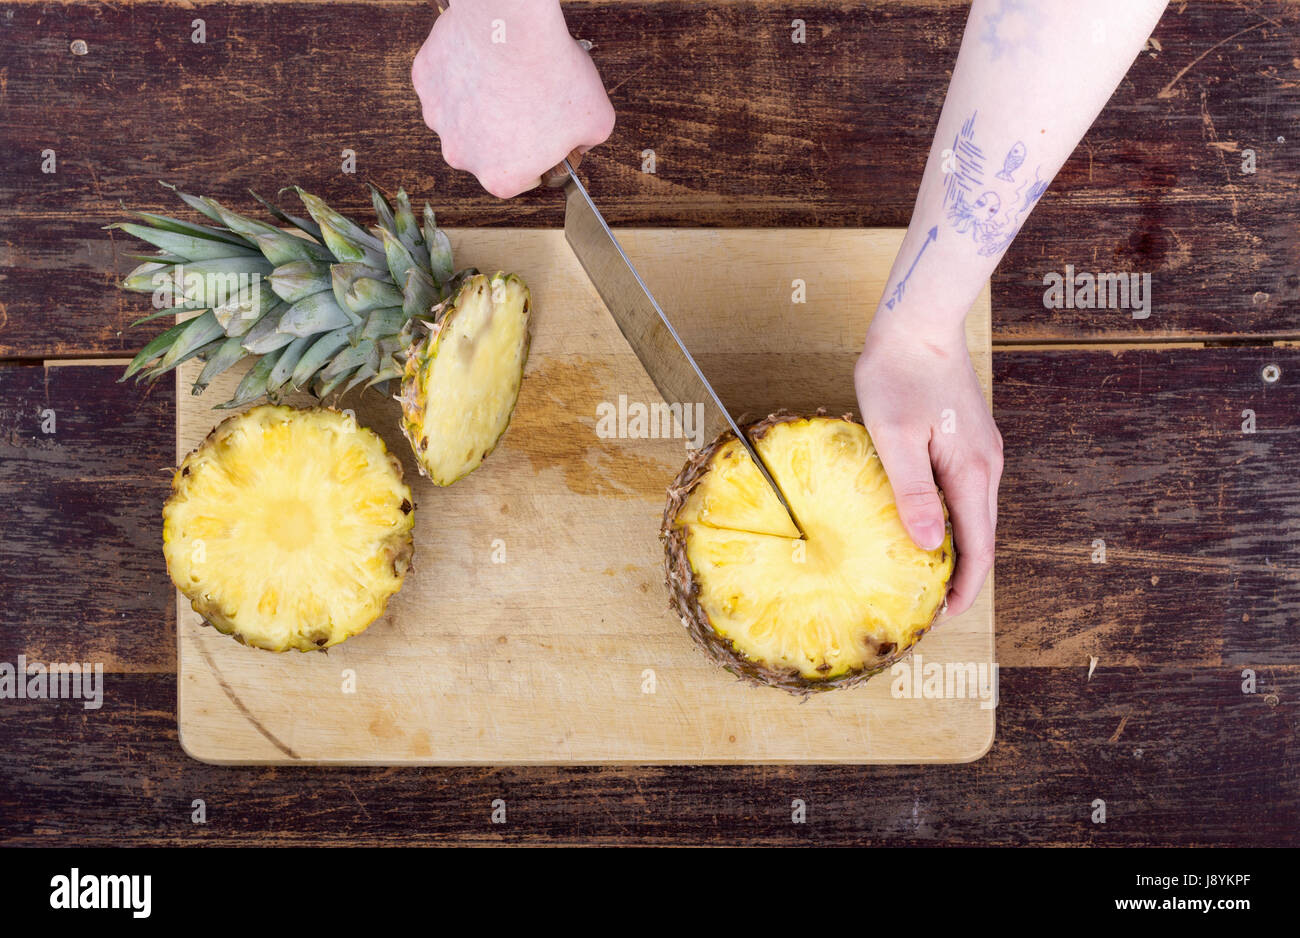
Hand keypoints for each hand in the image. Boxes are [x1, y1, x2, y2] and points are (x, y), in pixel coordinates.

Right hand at [411, 2, 615, 197]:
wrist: (513, 25)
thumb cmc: (552, 73)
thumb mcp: (596, 121)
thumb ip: (586, 143)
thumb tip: (579, 142)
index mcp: (500, 178)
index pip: (522, 176)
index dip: (538, 154)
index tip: (546, 134)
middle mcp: (461, 157)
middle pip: (487, 150)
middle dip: (506, 130)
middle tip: (529, 99)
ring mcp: (437, 118)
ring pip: (463, 116)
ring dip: (481, 103)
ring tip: (508, 76)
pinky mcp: (425, 81)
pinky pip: (446, 83)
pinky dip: (462, 74)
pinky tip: (485, 59)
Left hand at [854, 315, 1001, 617]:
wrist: (918, 321)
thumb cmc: (898, 374)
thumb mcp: (895, 437)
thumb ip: (913, 492)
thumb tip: (932, 546)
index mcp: (973, 472)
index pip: (979, 548)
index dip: (964, 588)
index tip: (941, 617)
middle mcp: (987, 466)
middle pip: (980, 536)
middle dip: (959, 575)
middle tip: (926, 605)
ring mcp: (981, 451)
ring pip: (973, 514)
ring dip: (955, 547)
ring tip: (921, 573)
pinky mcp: (968, 439)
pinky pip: (963, 492)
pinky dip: (949, 518)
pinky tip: (920, 523)